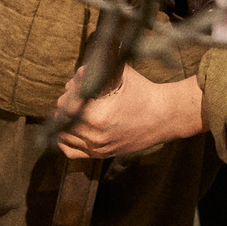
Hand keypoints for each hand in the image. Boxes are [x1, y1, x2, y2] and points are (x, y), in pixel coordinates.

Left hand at [54, 63, 205, 158]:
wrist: (164, 116)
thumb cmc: (143, 92)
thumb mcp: (119, 75)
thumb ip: (94, 71)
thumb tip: (75, 74)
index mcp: (97, 115)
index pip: (65, 104)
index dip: (69, 92)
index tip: (75, 86)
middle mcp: (95, 135)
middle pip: (62, 119)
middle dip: (66, 105)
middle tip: (75, 95)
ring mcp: (98, 147)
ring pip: (64, 136)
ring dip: (64, 121)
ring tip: (72, 110)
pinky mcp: (102, 154)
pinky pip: (72, 153)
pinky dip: (66, 141)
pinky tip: (67, 130)